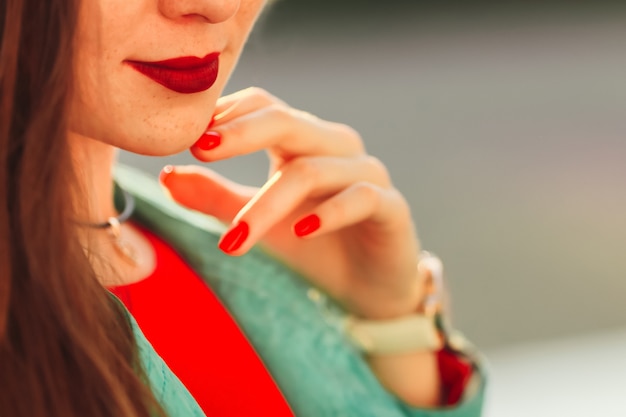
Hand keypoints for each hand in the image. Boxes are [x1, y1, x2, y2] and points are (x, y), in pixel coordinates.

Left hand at [160, 87, 425, 318]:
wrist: (367, 290)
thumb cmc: (311, 250)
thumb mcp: (258, 223)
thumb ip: (216, 198)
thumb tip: (167, 176)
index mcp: (302, 143)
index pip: (264, 107)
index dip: (227, 115)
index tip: (188, 138)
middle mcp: (335, 148)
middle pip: (288, 122)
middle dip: (242, 134)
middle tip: (202, 149)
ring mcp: (366, 173)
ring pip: (313, 169)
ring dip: (269, 202)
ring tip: (235, 236)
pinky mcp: (391, 206)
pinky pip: (361, 197)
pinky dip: (329, 213)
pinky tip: (301, 231)